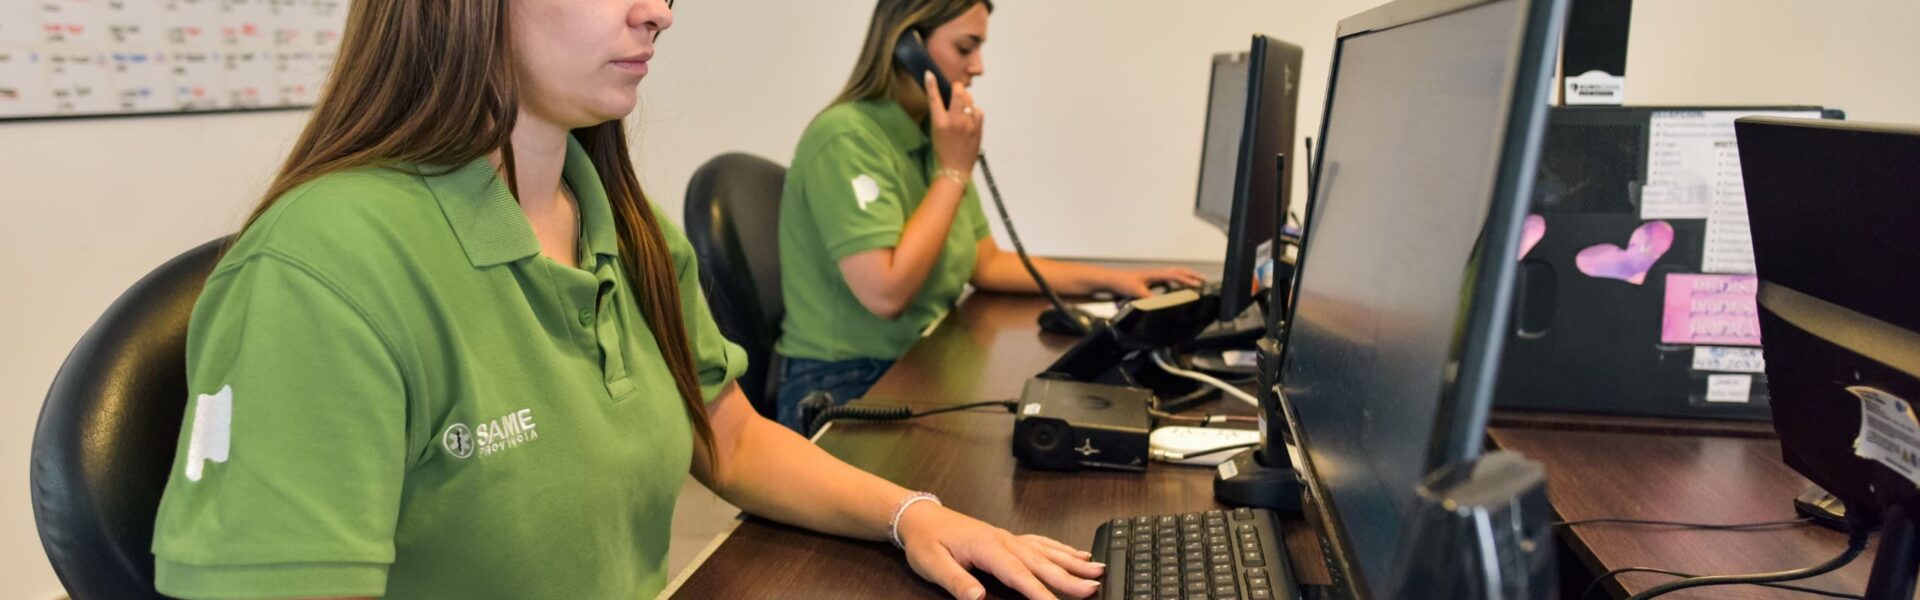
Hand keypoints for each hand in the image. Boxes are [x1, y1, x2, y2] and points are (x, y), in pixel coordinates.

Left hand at [897, 503, 1104, 598]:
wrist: (920, 518)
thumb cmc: (926, 542)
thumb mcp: (932, 564)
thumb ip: (956, 581)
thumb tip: (977, 598)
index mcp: (987, 547)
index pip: (1018, 574)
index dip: (1039, 592)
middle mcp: (1004, 540)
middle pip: (1041, 562)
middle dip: (1069, 577)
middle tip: (1093, 589)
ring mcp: (1008, 538)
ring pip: (1047, 551)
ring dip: (1073, 561)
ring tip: (1097, 570)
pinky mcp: (1008, 539)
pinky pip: (1041, 543)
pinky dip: (1061, 549)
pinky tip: (1077, 554)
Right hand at [927, 72, 983, 174]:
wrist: (956, 169)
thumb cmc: (943, 150)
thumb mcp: (936, 132)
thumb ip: (941, 116)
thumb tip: (950, 100)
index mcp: (940, 122)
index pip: (934, 99)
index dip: (931, 84)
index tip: (930, 74)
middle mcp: (954, 121)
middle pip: (958, 93)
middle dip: (958, 88)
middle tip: (956, 90)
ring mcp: (968, 124)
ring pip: (970, 100)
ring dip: (966, 101)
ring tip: (964, 110)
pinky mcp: (978, 128)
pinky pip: (978, 110)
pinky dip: (975, 112)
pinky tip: (971, 119)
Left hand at [1103, 267, 1207, 297]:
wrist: (1110, 279)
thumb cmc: (1122, 282)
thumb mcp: (1137, 292)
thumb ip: (1150, 298)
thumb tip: (1163, 304)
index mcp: (1155, 274)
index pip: (1176, 275)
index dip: (1189, 280)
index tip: (1200, 285)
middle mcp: (1156, 273)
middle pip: (1178, 272)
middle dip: (1192, 275)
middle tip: (1204, 279)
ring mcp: (1153, 276)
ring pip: (1173, 274)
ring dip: (1184, 277)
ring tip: (1194, 282)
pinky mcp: (1149, 280)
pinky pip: (1166, 279)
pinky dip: (1175, 282)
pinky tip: (1175, 288)